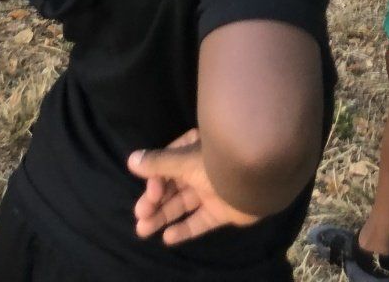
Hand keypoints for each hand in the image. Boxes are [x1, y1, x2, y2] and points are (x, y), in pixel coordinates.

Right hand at [130, 130, 261, 244]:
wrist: (256, 181)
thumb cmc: (217, 164)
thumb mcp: (185, 161)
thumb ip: (159, 163)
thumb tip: (132, 160)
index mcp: (195, 151)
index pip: (168, 164)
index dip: (156, 180)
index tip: (152, 193)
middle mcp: (203, 170)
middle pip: (173, 187)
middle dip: (155, 202)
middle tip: (140, 216)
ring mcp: (213, 191)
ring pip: (183, 204)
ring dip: (163, 216)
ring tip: (142, 230)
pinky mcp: (223, 211)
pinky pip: (200, 221)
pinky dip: (184, 229)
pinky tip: (168, 238)